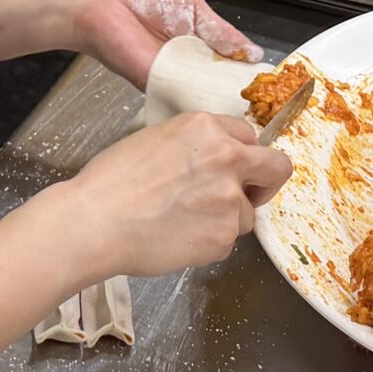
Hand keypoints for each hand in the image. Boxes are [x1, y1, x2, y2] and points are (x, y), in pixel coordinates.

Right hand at [37, 113, 292, 288]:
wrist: (95, 222)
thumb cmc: (112, 181)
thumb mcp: (156, 139)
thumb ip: (196, 146)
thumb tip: (212, 161)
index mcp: (207, 128)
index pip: (250, 137)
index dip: (243, 155)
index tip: (237, 168)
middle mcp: (227, 158)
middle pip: (276, 168)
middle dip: (266, 182)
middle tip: (249, 194)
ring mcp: (229, 200)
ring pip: (246, 213)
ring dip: (225, 219)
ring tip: (184, 223)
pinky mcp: (223, 237)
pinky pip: (227, 241)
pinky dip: (208, 243)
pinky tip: (177, 238)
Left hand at [60, 0, 260, 86]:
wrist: (102, 6)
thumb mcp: (194, 8)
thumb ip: (222, 32)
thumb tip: (252, 53)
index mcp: (201, 42)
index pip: (231, 62)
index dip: (249, 72)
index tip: (271, 84)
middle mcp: (190, 64)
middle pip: (221, 83)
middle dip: (241, 91)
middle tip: (267, 102)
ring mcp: (174, 77)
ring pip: (205, 94)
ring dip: (224, 99)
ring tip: (252, 109)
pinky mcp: (158, 86)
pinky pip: (184, 98)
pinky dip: (201, 102)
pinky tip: (223, 106)